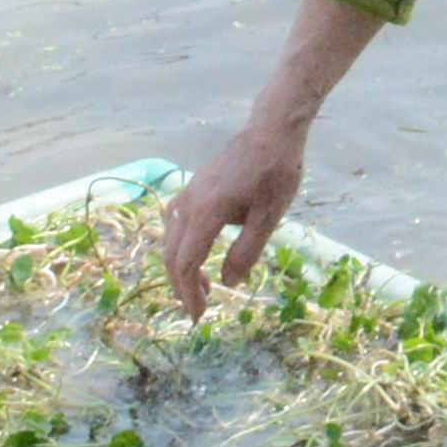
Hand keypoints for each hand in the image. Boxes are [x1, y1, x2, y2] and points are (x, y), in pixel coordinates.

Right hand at [164, 116, 305, 312]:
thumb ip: (247, 252)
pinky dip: (181, 244)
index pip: (186, 263)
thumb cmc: (275, 172)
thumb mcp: (269, 217)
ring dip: (181, 266)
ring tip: (204, 285)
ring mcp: (189, 193)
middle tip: (200, 308)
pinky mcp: (195, 187)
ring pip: (171, 238)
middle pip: (172, 254)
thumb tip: (228, 283)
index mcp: (206, 212)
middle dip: (182, 285)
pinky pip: (176, 221)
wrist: (271, 130)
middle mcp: (189, 203)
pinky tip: (198, 250)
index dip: (188, 292)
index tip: (199, 315)